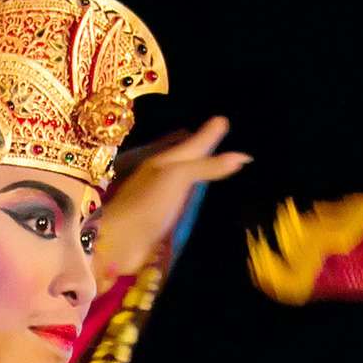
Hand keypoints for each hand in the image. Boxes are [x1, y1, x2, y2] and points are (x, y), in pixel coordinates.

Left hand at [91, 115, 251, 280]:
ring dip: (202, 178)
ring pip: (188, 185)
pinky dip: (198, 203)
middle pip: (190, 161)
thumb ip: (208, 166)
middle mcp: (163, 178)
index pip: (194, 143)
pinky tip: (206, 202)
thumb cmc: (148, 202)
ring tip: (221, 169)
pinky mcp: (164, 224)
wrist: (119, 242)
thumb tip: (242, 157)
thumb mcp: (179, 175)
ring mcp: (163, 202)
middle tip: (225, 142)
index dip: (209, 134)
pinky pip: (187, 209)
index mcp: (165, 161)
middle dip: (205, 152)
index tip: (224, 120)